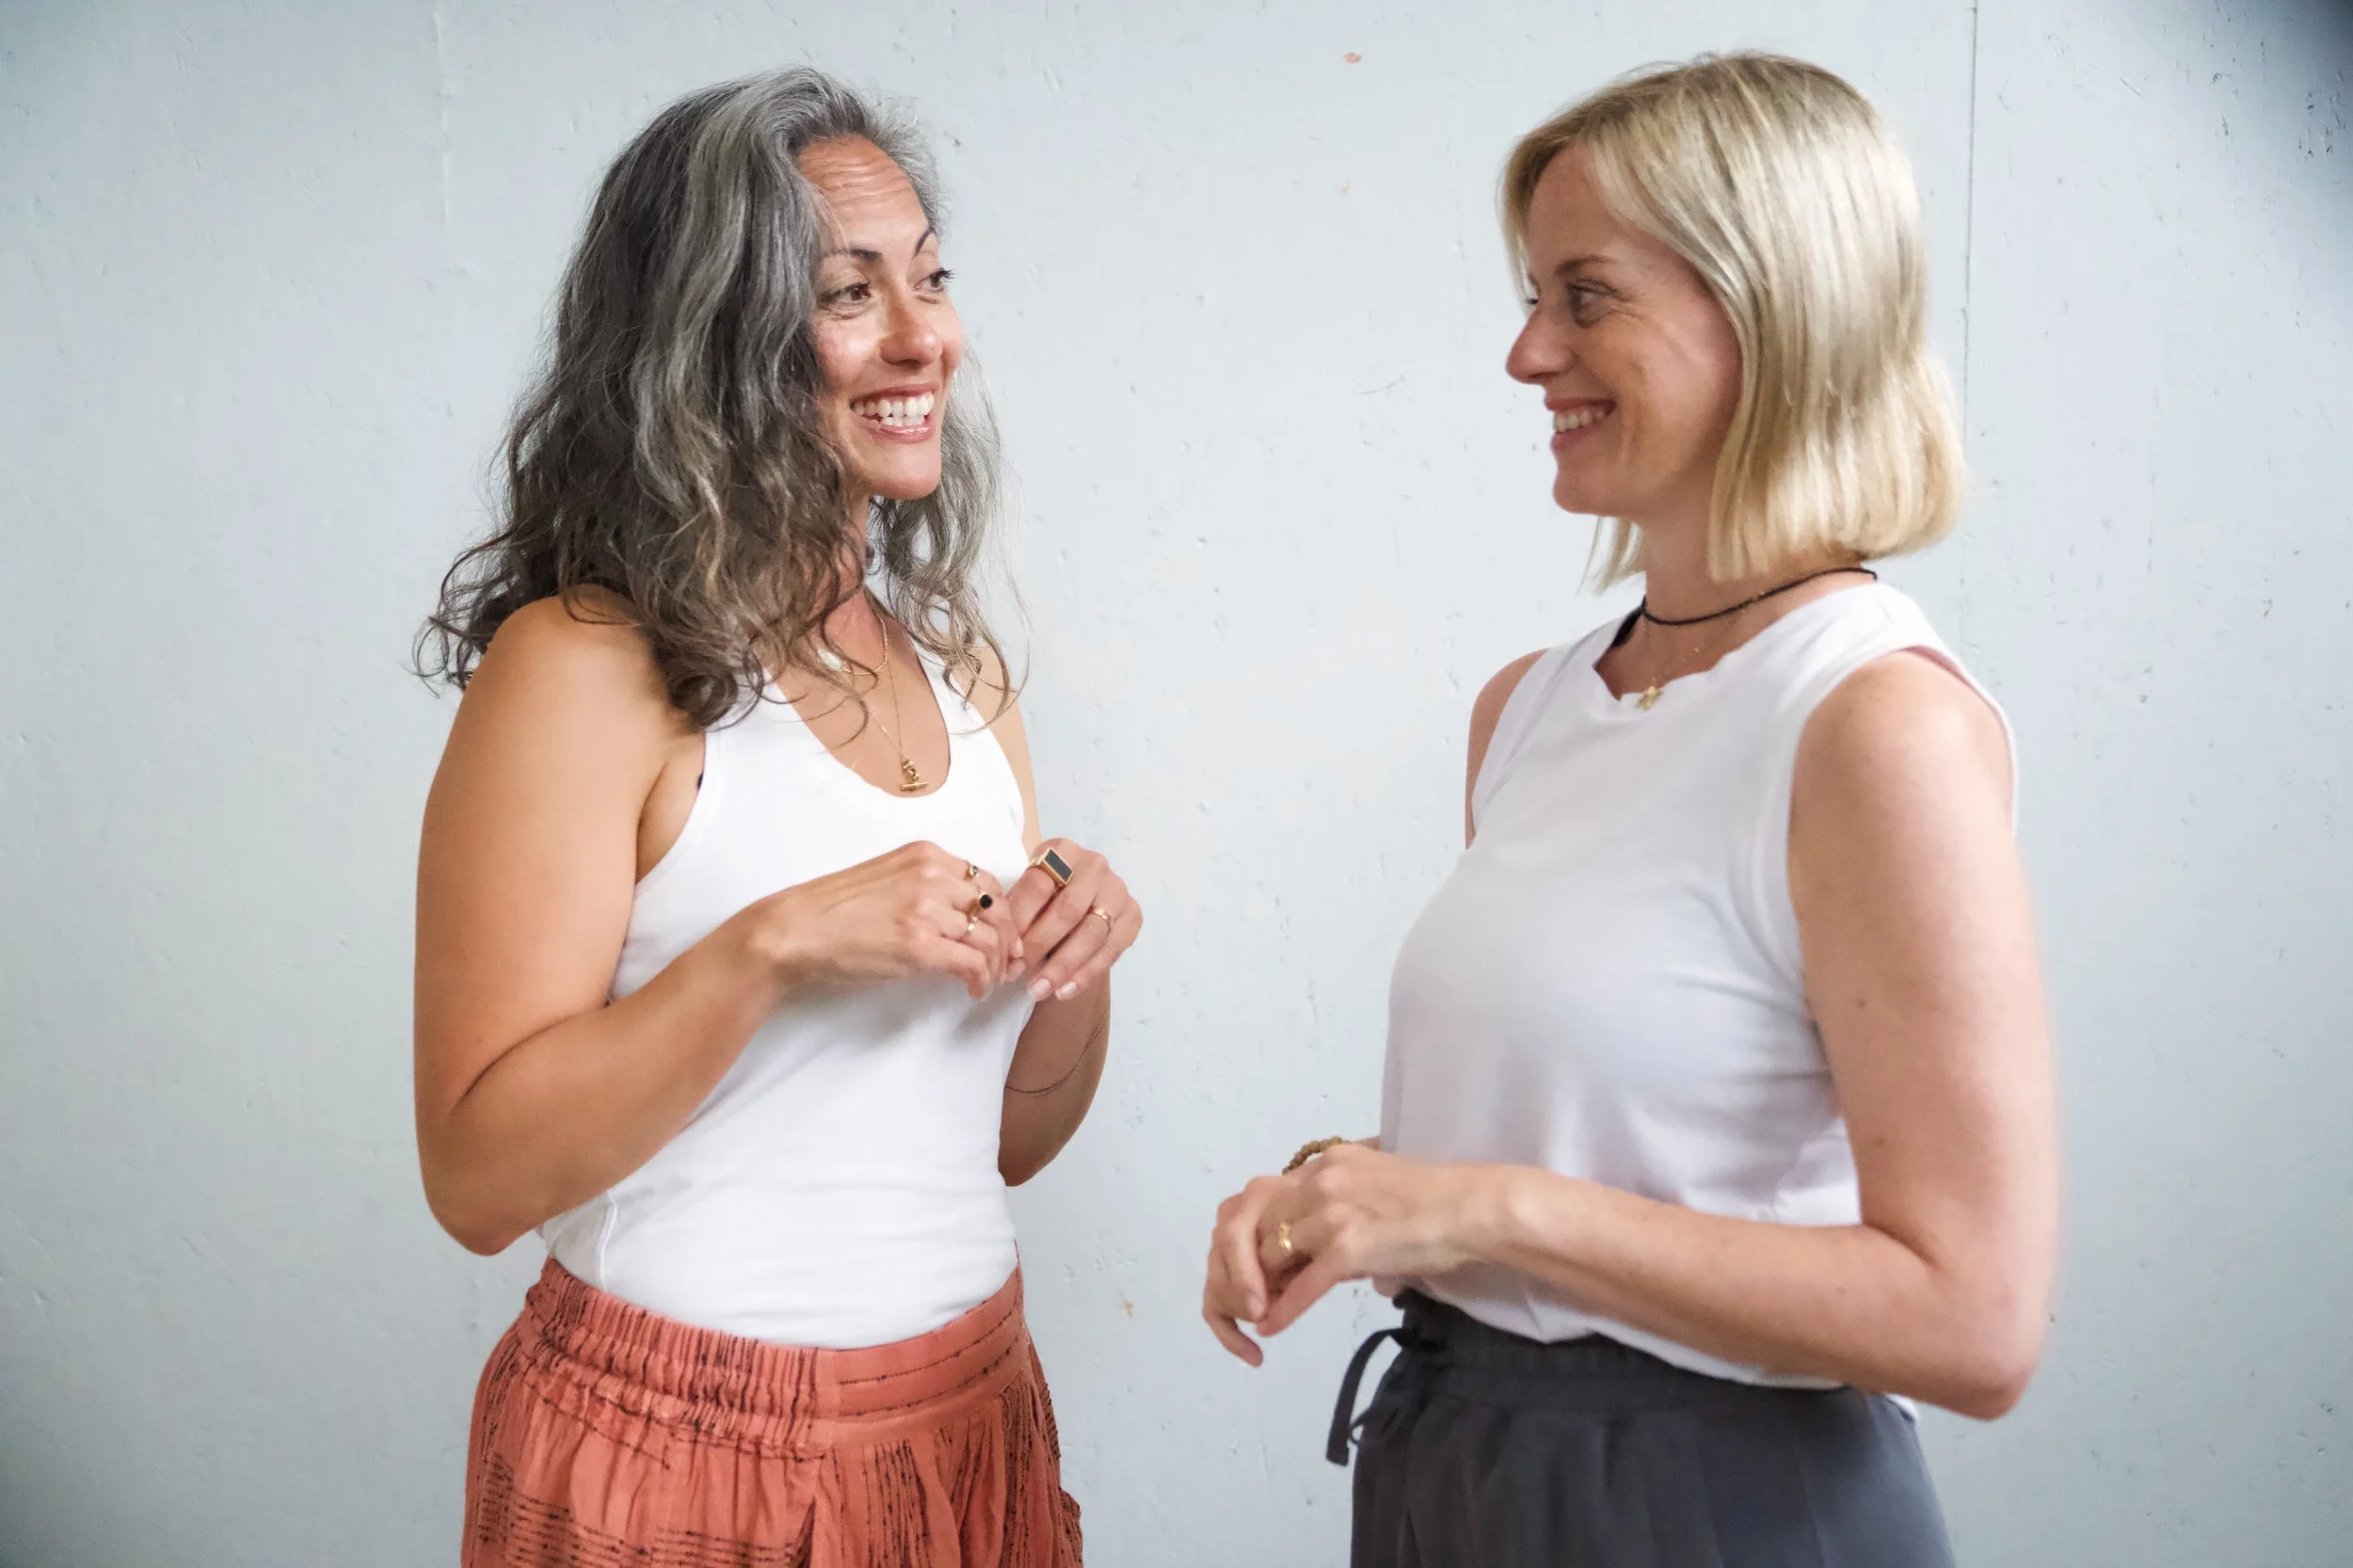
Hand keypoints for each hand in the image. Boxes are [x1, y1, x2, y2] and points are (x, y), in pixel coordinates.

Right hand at [747, 841, 1023, 999]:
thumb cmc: (834, 911)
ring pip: (991, 938)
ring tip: (986, 983)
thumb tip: (962, 917)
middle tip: (1007, 965)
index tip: (1003, 936)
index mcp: (925, 855)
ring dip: (996, 966)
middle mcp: (932, 876)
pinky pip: (974, 963)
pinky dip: (981, 980)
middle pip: (997, 909)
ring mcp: (927, 910)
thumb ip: (925, 886)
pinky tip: (973, 990)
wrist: (796, 930)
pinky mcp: (920, 945)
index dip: (1002, 913)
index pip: (986, 880)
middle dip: (1009, 941)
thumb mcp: (887, 879)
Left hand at [1002, 837, 1140, 1002]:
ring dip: (1063, 966)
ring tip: (1039, 990)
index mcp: (1061, 851)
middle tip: (1017, 974)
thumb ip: (1016, 916)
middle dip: (1040, 946)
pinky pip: (1111, 950)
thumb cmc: (1044, 897)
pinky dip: (1087, 974)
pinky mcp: (1133, 914)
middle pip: (1068, 910)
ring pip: (1092, 933)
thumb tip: (1010, 957)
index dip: (1019, 922)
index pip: (1038, 886)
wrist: (1080, 898)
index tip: (1006, 953)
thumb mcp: (1026, 894)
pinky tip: (1065, 991)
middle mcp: (1094, 865)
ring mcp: (1118, 890)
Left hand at [1207, 1146, 1503, 1355]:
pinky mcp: (1347, 1251)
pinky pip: (1300, 1288)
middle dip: (1249, 1261)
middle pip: (1260, 1225)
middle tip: (1250, 1290)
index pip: (1269, 1197)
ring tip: (1256, 1311)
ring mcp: (1331, 1217)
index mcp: (1326, 1163)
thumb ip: (1344, 1194)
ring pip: (1272, 1255)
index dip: (1258, 1233)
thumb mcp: (1378, 1178)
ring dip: (1260, 1287)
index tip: (1258, 1260)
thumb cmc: (1435, 1199)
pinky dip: (1281, 1311)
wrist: (1472, 1209)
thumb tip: (1329, 1227)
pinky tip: (1269, 1328)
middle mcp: (1320, 1183)